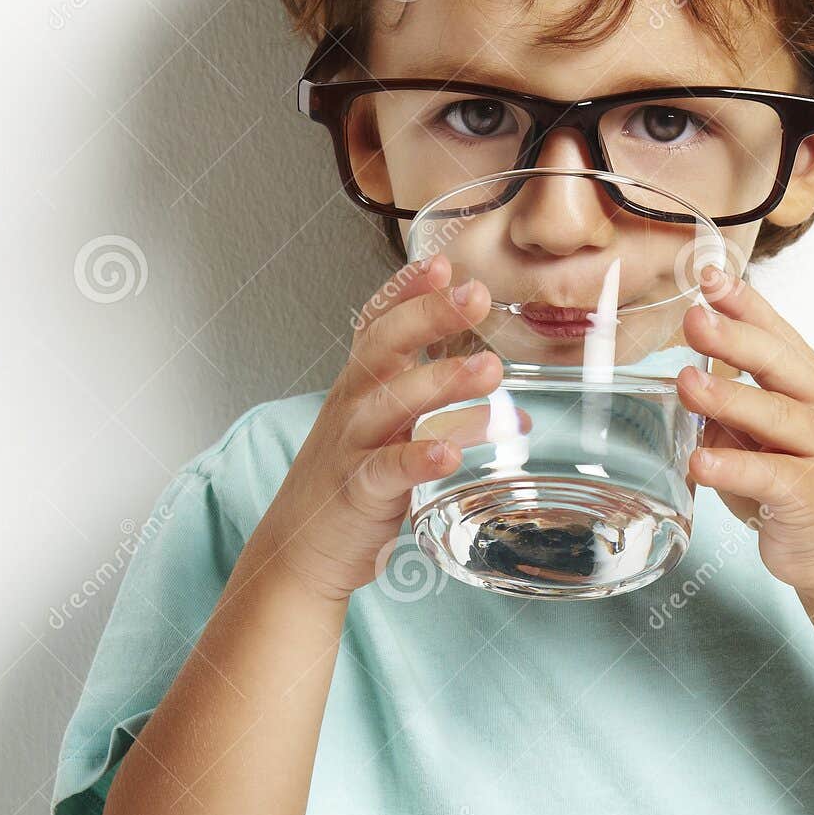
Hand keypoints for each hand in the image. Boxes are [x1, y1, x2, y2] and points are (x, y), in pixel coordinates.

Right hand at [247, 253, 503, 601]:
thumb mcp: (391, 438)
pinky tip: (449, 454)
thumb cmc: (352, 488)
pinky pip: (386, 470)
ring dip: (440, 382)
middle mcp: (354, 407)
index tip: (442, 262)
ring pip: (390, 402)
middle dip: (429, 315)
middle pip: (384, 347)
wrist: (298, 552)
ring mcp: (352, 447)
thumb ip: (446, 418)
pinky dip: (417, 459)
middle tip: (477, 294)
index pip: (377, 324)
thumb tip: (515, 414)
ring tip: (489, 369)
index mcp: (361, 387)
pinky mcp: (357, 493)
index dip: (406, 290)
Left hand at [676, 265, 813, 593]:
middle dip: (735, 338)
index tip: (709, 276)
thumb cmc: (794, 486)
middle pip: (780, 364)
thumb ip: (734, 407)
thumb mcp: (762, 436)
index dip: (745, 304)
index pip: (779, 334)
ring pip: (776, 416)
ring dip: (728, 398)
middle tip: (693, 319)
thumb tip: (685, 374)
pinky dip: (733, 467)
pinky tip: (699, 462)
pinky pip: (769, 475)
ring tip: (686, 383)